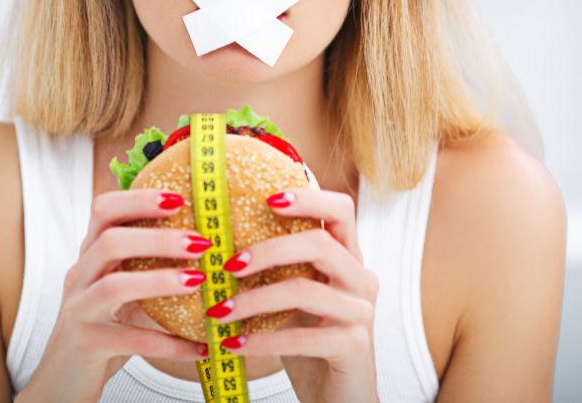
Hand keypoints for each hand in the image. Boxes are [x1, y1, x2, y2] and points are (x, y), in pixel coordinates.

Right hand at [16, 189, 209, 402]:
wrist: (62, 379)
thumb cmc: (103, 324)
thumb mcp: (120, 285)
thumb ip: (145, 261)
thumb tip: (202, 236)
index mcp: (90, 253)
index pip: (104, 209)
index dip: (139, 199)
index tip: (179, 199)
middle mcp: (80, 275)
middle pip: (110, 241)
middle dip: (157, 238)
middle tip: (199, 242)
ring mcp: (78, 310)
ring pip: (114, 286)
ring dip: (160, 280)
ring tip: (198, 280)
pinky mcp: (85, 345)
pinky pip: (129, 340)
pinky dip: (168, 343)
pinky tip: (199, 347)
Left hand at [205, 188, 379, 402]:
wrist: (338, 398)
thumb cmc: (311, 341)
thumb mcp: (294, 297)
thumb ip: (278, 268)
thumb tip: (223, 242)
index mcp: (348, 257)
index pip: (341, 210)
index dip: (308, 198)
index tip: (269, 199)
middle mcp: (361, 278)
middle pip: (320, 243)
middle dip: (269, 250)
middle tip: (229, 263)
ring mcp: (361, 312)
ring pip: (304, 289)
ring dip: (254, 299)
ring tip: (220, 310)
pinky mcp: (355, 346)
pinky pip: (302, 336)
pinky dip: (262, 340)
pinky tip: (234, 343)